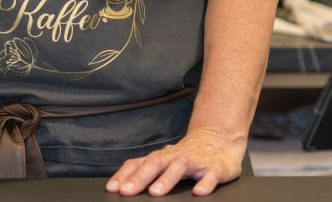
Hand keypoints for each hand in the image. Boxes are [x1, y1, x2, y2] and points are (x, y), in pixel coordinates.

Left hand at [104, 127, 245, 196]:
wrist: (219, 138)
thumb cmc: (187, 155)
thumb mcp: (166, 161)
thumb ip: (148, 171)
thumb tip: (123, 186)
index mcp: (161, 157)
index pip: (138, 164)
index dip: (124, 175)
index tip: (112, 188)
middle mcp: (175, 157)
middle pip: (155, 163)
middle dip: (139, 178)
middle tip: (127, 191)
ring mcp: (195, 161)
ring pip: (179, 167)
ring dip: (166, 179)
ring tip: (155, 192)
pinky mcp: (215, 168)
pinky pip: (210, 176)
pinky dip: (204, 184)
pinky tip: (198, 192)